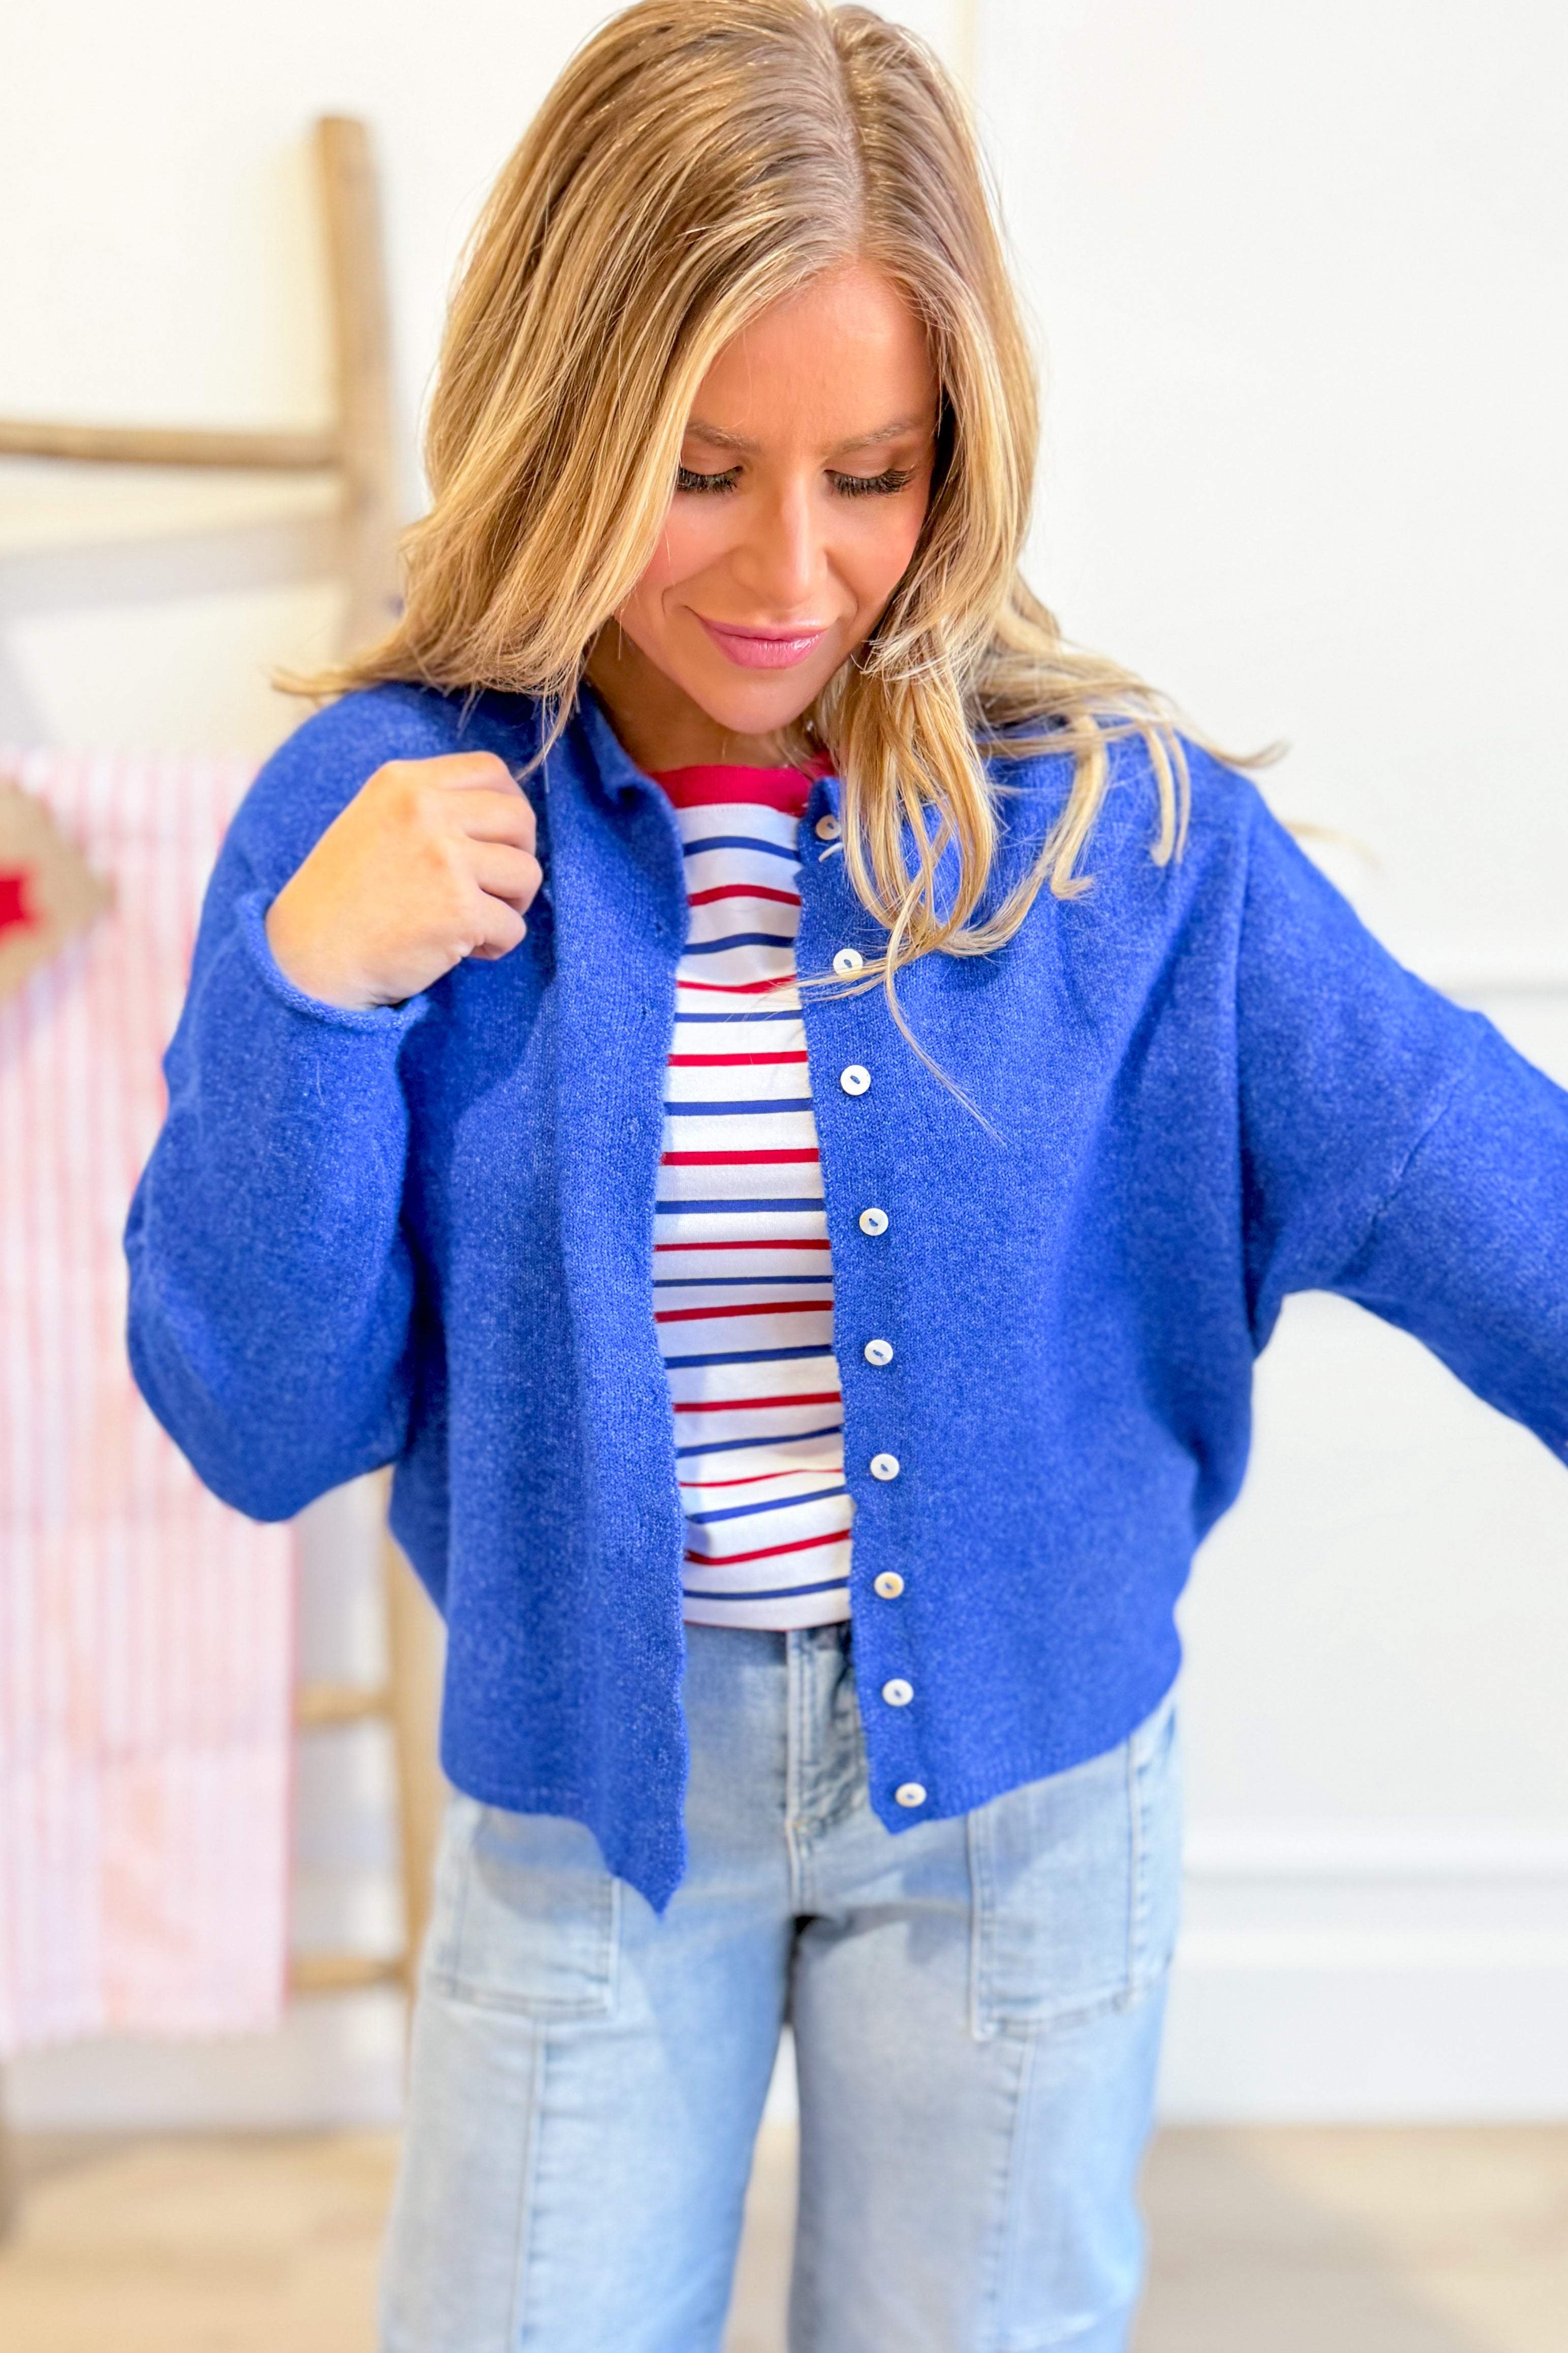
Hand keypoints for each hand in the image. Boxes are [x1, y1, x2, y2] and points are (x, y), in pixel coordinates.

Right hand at [264, 753, 541, 1009]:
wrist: (310, 957)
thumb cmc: (346, 896)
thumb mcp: (377, 822)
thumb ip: (430, 806)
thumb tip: (504, 811)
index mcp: (404, 782)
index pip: (491, 771)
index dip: (509, 808)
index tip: (497, 842)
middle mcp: (425, 811)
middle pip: (520, 819)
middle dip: (520, 856)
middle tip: (495, 888)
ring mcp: (444, 859)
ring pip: (527, 874)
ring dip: (511, 904)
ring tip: (474, 921)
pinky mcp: (459, 910)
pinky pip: (514, 926)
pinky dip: (497, 945)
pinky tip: (462, 951)